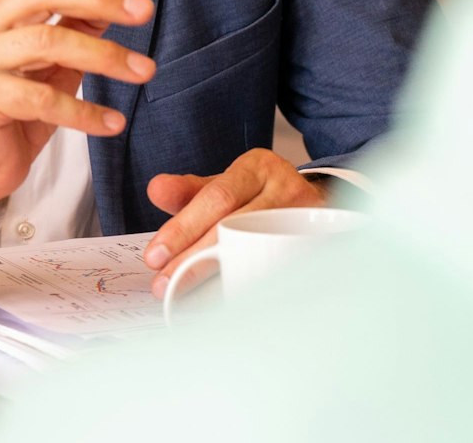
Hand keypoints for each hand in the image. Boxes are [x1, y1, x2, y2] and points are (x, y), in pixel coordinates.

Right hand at [0, 0, 156, 223]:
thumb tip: (117, 2)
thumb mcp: (52, 64)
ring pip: (46, 42)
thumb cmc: (15, 111)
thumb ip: (76, 30)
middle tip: (143, 11)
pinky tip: (113, 123)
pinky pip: (41, 100)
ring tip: (143, 70)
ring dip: (103, 55)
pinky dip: (84, 111)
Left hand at [143, 148, 326, 295]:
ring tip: (186, 299)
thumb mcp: (225, 184)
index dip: (184, 227)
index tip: (155, 256)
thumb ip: (189, 191)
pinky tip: (223, 304)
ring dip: (218, 280)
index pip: (216, 197)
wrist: (315, 201)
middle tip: (163, 285)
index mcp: (257, 167)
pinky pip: (277, 271)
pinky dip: (247, 288)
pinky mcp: (317, 245)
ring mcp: (306, 218)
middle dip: (193, 260)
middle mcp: (285, 188)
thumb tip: (155, 190)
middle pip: (234, 226)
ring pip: (258, 253)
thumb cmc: (259, 195)